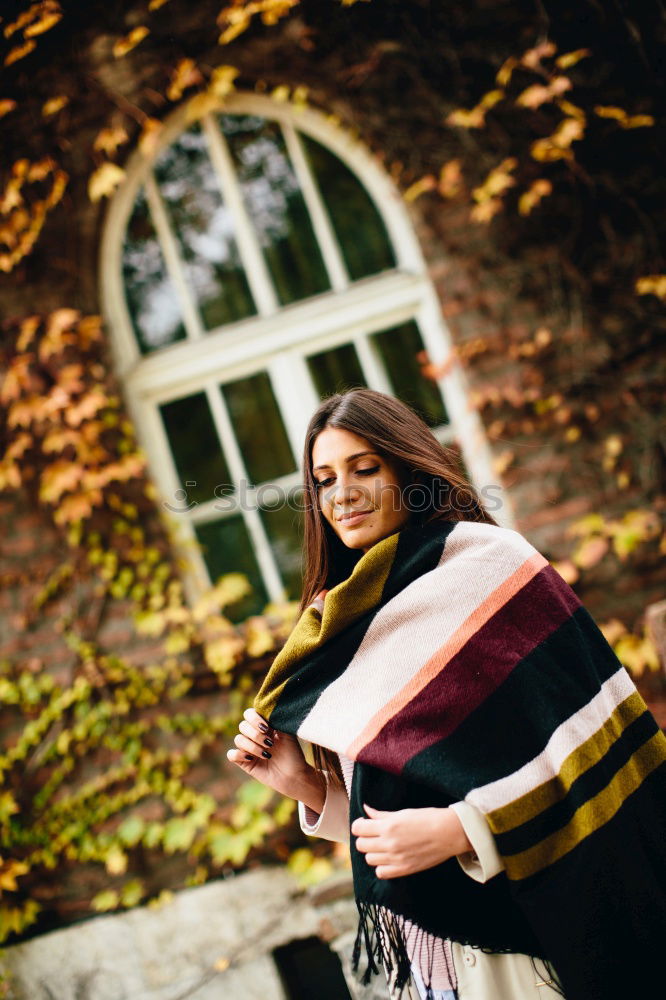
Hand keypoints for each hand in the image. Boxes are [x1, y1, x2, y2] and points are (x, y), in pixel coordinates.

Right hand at [226, 708, 324, 810]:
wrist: (294, 775)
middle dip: (255, 734)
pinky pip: (231, 754)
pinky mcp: (244, 762)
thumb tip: (269, 710)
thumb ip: (277, 721)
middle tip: (269, 743)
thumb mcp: (287, 734)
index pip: (249, 714)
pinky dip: (239, 754)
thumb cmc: (293, 753)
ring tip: (267, 754)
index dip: (255, 718)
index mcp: (263, 725)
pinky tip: (251, 758)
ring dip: (252, 746)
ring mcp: (248, 748)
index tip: (267, 727)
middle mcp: (253, 735)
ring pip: (238, 739)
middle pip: (242, 726)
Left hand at [350, 803, 471, 878]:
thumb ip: (381, 814)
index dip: (359, 825)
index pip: (358, 828)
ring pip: (369, 859)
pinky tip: (389, 858)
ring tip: (382, 846)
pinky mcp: (404, 870)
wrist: (449, 833)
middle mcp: (389, 844)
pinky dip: (382, 866)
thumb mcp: (403, 813)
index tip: (365, 823)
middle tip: (373, 834)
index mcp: (388, 826)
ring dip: (373, 852)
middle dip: (365, 838)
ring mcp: (396, 859)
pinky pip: (381, 873)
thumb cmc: (428, 818)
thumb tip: (366, 809)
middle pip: (361, 845)